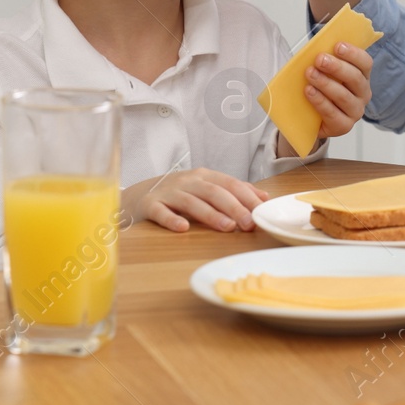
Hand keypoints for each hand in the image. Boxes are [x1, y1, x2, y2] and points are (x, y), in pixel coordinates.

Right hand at [126, 168, 268, 232]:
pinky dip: (172, 219)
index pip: (230, 183)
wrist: (139, 194)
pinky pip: (161, 212)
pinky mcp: (150, 205)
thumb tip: (264, 198)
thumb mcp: (206, 188)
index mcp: (204, 176)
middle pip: (213, 191)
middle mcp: (187, 181)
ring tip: (227, 227)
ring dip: (210, 214)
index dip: (247, 197)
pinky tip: (183, 228)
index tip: (261, 213)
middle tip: (248, 223)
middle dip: (233, 207)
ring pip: (191, 201)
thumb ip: (234, 192)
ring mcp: (168, 192)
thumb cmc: (180, 194)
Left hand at [306, 41, 374, 139]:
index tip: (337, 46)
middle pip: (355, 78)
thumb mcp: (326, 72)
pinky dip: (320, 101)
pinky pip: (333, 113)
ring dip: (326, 83)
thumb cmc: (321, 90)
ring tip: (310, 74)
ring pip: (344, 96)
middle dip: (336, 67)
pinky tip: (309, 91)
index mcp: (362, 77)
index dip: (353, 54)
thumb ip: (326, 60)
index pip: (365, 63)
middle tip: (319, 59)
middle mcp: (363, 94)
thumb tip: (317, 47)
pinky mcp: (344, 126)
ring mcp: (355, 112)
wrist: (310, 119)